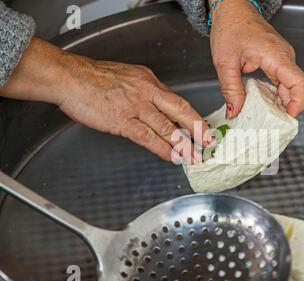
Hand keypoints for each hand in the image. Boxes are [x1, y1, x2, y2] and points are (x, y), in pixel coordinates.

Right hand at [0, 38, 211, 162]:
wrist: (70, 77)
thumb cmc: (94, 78)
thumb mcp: (127, 77)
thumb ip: (144, 92)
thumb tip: (158, 106)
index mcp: (149, 81)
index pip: (177, 100)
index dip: (192, 116)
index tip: (202, 127)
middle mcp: (147, 91)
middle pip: (180, 110)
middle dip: (198, 128)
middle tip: (210, 141)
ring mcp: (136, 106)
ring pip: (167, 127)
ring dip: (184, 144)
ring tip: (196, 157)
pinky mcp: (122, 120)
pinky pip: (148, 137)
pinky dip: (163, 149)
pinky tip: (173, 157)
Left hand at [209, 0, 303, 118]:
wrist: (232, 9)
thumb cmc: (231, 27)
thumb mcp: (225, 62)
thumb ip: (231, 89)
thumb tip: (235, 112)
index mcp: (276, 55)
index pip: (299, 83)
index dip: (298, 104)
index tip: (287, 119)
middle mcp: (284, 57)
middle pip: (297, 89)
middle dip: (288, 110)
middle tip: (273, 126)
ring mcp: (282, 59)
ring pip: (289, 87)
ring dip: (280, 104)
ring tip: (267, 120)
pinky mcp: (276, 61)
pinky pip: (281, 82)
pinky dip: (275, 96)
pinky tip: (263, 106)